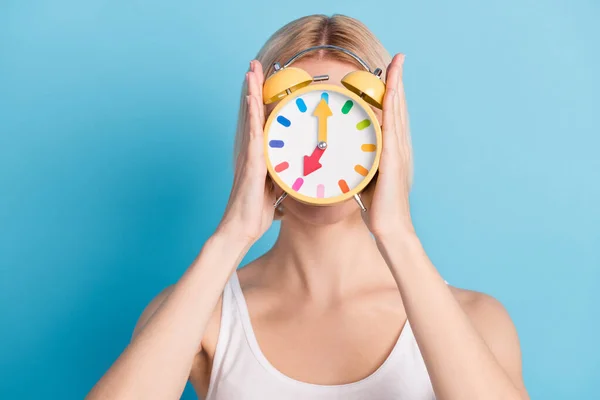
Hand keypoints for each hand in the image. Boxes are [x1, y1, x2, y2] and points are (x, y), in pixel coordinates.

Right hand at [216, 60, 274, 244]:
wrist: (241, 229)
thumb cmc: (257, 213)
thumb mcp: (277, 191)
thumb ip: (283, 178)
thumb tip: (298, 175)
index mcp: (260, 156)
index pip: (261, 122)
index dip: (261, 101)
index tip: (263, 82)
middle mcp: (252, 152)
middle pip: (254, 113)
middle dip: (254, 88)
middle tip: (254, 65)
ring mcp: (250, 156)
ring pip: (252, 118)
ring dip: (252, 93)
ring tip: (251, 71)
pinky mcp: (251, 163)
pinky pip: (253, 133)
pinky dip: (253, 114)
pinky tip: (253, 99)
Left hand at [362, 54, 414, 239]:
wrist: (391, 227)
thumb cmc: (377, 206)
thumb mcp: (364, 177)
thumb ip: (358, 162)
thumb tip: (341, 154)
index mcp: (391, 149)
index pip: (391, 114)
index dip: (391, 92)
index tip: (390, 72)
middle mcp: (398, 146)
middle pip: (397, 107)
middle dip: (397, 81)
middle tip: (398, 58)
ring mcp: (397, 152)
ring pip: (397, 112)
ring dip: (397, 86)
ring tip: (397, 64)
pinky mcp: (392, 160)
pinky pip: (392, 127)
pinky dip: (393, 107)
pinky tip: (392, 92)